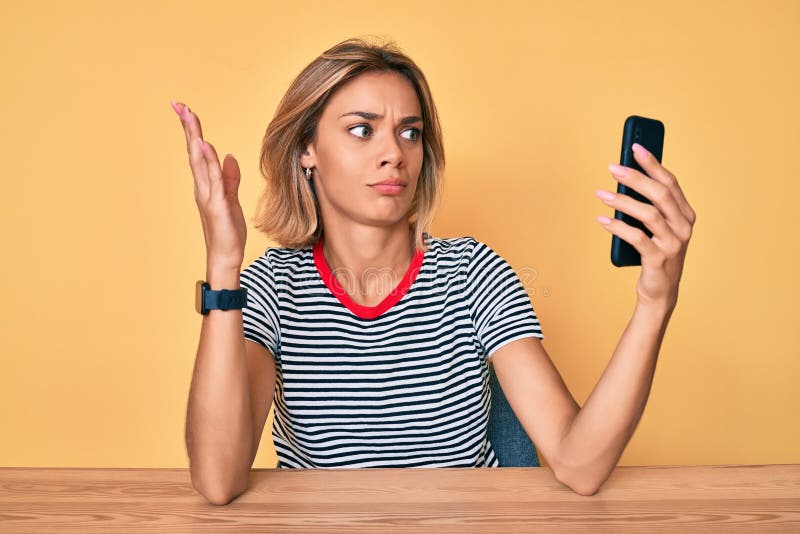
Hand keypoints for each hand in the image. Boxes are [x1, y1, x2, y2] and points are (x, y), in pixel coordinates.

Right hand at [171, 101, 246, 272]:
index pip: (198, 152)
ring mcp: (208, 196)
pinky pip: (213, 179)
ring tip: (189, 116)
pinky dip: (208, 162)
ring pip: (200, 161)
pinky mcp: (217, 205)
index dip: (192, 131)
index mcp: (206, 185)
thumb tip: (228, 156)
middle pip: (194, 151)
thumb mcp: (231, 199)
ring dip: (194, 138)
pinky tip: (203, 146)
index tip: (185, 110)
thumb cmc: (227, 232)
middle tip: (179, 104)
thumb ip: (230, 178)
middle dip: (188, 127)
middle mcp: (202, 187)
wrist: (226, 257)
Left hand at [595, 143, 696, 310]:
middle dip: (635, 177)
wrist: (660, 292)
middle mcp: (684, 227)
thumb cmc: (654, 253)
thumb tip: (623, 179)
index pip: (670, 182)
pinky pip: (637, 238)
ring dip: (622, 201)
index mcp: (685, 214)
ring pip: (648, 214)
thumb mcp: (655, 227)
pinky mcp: (658, 259)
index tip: (635, 146)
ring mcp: (673, 244)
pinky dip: (618, 227)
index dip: (653, 163)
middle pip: (660, 194)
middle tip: (612, 168)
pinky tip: (602, 220)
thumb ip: (647, 206)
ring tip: (600, 194)